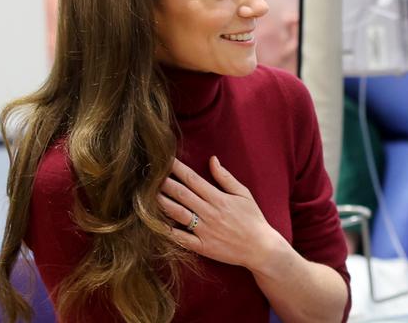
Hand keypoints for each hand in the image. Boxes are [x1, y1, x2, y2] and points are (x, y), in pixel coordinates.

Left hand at [158, 156, 281, 270]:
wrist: (261, 248)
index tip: (164, 159)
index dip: (177, 168)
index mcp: (218, 198)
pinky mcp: (202, 247)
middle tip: (148, 173)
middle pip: (181, 194)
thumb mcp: (243, 194)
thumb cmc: (253, 219)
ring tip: (147, 194)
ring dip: (162, 203)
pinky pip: (182, 239)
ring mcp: (204, 230)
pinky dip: (169, 232)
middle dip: (164, 182)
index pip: (193, 179)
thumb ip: (225, 177)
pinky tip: (155, 224)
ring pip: (178, 214)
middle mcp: (209, 213)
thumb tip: (212, 159)